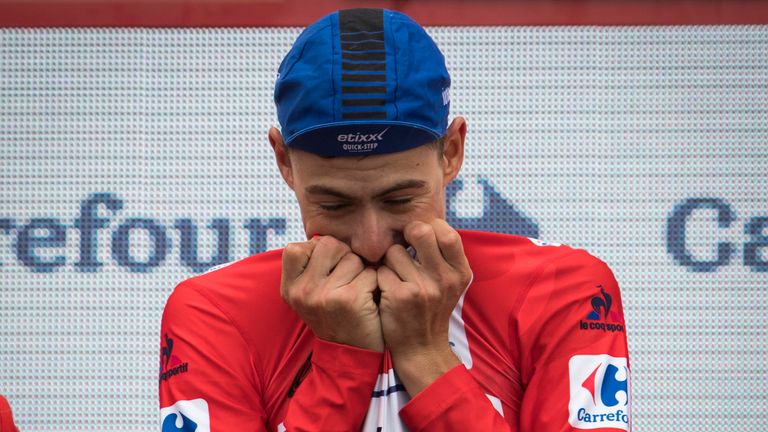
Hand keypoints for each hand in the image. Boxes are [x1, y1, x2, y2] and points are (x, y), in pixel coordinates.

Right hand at [281, 235, 382, 351]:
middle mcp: (302, 292)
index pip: (295, 248)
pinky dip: (375, 284)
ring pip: (353, 258)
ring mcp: (324, 295)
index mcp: (289, 289)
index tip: (327, 268)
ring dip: (362, 272)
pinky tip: (369, 301)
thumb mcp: (310, 296)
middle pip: (328, 245)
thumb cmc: (336, 317)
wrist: (352, 355)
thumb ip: (310, 267)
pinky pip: (370, 272)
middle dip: (344, 257)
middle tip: (347, 280)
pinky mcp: (350, 299)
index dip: (316, 251)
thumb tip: (321, 237)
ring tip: (357, 292)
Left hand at [376, 220, 471, 393]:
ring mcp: (423, 288)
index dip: (429, 228)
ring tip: (397, 277)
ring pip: (394, 251)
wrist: (422, 349)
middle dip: (407, 234)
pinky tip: (387, 292)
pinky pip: (381, 270)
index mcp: (460, 272)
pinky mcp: (400, 296)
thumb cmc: (431, 309)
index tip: (422, 238)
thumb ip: (443, 255)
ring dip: (390, 261)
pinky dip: (380, 279)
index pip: (446, 231)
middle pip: (419, 230)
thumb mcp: (450, 283)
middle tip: (404, 247)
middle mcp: (445, 278)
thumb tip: (424, 221)